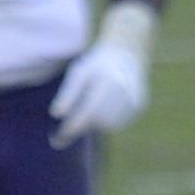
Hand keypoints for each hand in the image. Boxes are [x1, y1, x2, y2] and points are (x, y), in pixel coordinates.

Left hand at [46, 1, 153, 143]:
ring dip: (94, 123)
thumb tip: (56, 115)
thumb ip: (67, 93)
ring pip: (109, 126)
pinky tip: (103, 106)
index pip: (86, 114)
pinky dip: (107, 121)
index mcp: (106, 83)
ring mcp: (134, 102)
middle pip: (98, 123)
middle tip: (67, 128)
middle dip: (81, 126)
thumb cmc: (97, 64)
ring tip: (90, 106)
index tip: (56, 140)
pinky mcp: (139, 108)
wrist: (127, 54)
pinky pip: (119, 123)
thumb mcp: (78, 72)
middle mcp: (123, 94)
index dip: (71, 129)